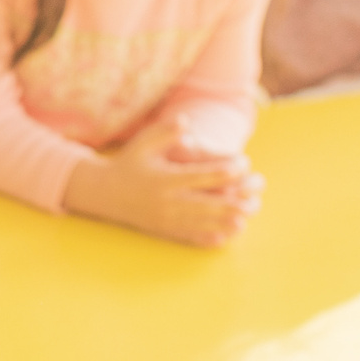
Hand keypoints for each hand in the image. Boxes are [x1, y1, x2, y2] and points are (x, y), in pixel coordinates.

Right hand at [73, 125, 262, 246]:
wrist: (104, 193)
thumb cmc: (128, 163)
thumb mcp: (142, 143)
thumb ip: (165, 131)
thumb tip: (187, 122)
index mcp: (165, 178)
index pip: (202, 175)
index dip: (227, 169)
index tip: (245, 163)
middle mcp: (167, 201)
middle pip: (207, 204)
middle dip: (233, 201)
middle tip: (255, 197)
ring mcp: (166, 219)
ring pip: (202, 223)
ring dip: (226, 222)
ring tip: (246, 219)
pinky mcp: (164, 230)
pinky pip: (190, 237)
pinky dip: (209, 238)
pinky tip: (225, 237)